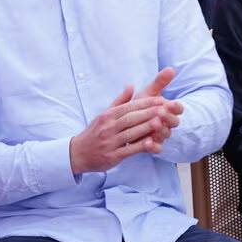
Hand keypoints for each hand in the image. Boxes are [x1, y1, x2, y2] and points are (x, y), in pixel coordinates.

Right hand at [69, 70, 183, 173]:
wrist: (77, 153)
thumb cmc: (95, 132)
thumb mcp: (104, 115)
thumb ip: (119, 101)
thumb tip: (131, 85)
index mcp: (107, 116)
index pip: (128, 107)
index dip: (144, 103)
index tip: (159, 99)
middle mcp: (107, 128)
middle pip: (130, 118)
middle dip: (148, 113)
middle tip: (164, 109)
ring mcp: (109, 142)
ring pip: (130, 133)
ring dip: (146, 128)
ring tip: (160, 123)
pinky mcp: (112, 156)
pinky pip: (128, 150)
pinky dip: (140, 147)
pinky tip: (152, 143)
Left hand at [133, 67, 180, 144]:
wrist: (125, 124)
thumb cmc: (139, 106)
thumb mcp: (148, 92)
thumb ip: (160, 82)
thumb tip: (170, 68)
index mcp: (168, 110)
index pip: (177, 108)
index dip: (176, 107)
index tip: (171, 103)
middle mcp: (166, 123)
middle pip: (174, 122)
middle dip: (168, 118)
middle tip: (161, 113)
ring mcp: (160, 135)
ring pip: (166, 134)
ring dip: (161, 130)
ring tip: (154, 125)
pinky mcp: (152, 146)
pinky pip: (157, 148)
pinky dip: (153, 146)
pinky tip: (147, 143)